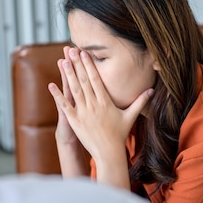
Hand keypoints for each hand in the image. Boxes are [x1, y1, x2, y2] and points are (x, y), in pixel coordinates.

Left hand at [48, 48, 153, 183]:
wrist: (109, 152)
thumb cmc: (119, 135)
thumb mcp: (131, 116)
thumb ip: (140, 102)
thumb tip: (152, 90)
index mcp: (106, 101)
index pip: (96, 79)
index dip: (89, 65)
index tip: (85, 53)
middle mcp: (94, 104)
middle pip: (84, 80)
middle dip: (77, 64)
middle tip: (71, 50)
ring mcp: (83, 112)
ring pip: (74, 90)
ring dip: (68, 75)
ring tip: (63, 61)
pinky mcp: (75, 121)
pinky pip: (65, 106)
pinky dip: (57, 96)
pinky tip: (51, 85)